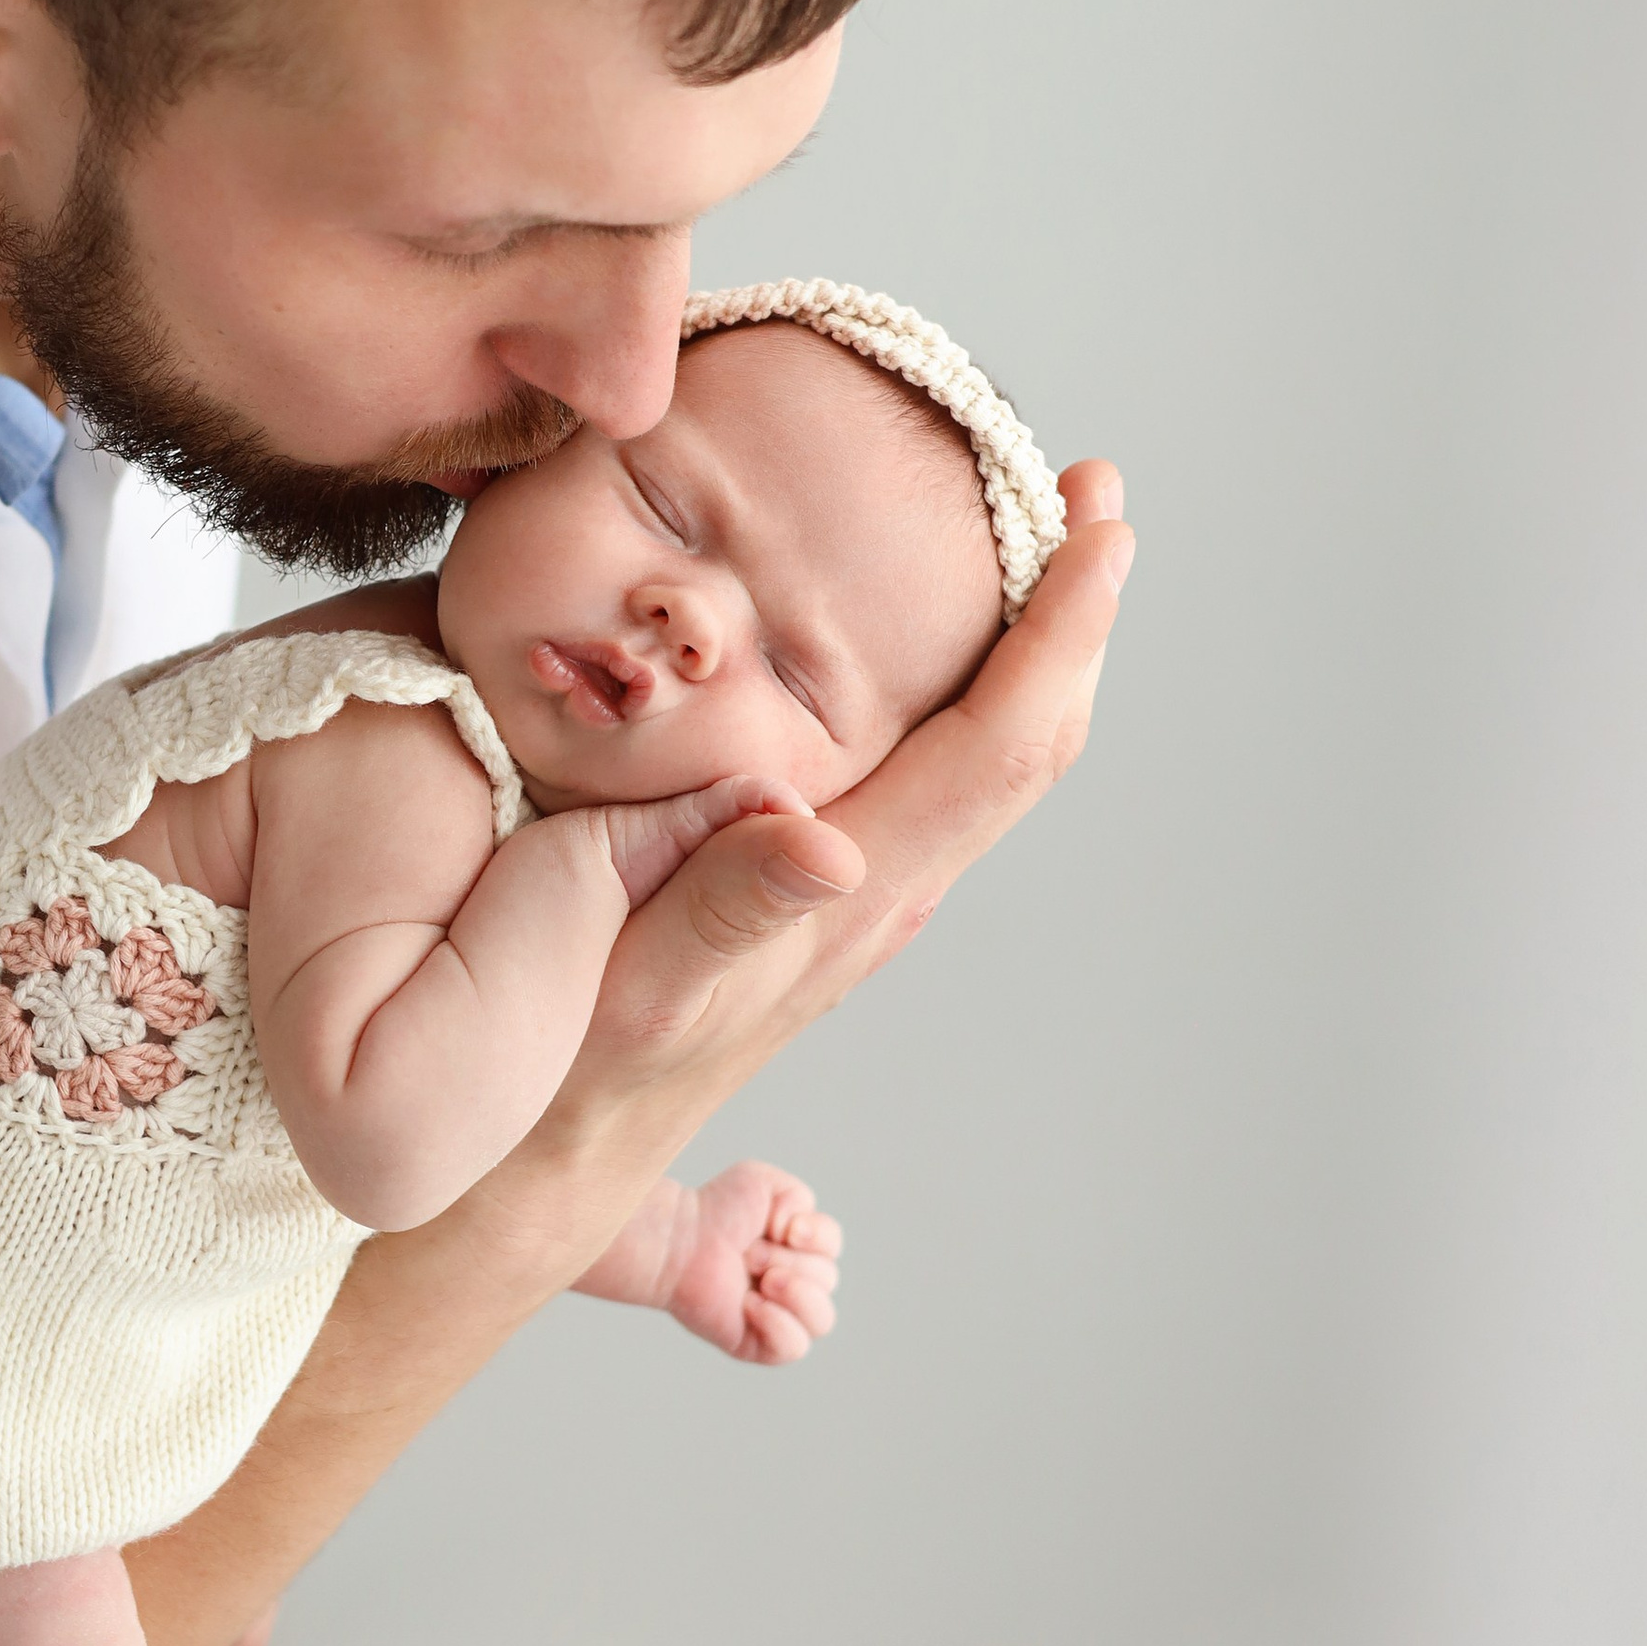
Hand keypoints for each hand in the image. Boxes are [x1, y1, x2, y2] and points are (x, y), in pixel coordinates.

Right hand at [528, 462, 1130, 1205]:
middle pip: (1023, 744)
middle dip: (1070, 613)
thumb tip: (832, 845)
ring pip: (983, 758)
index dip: (1063, 633)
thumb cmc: (571, 1065)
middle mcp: (877, 890)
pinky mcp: (819, 893)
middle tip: (1088, 491)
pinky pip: (927, 775)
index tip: (1099, 527)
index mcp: (851, 893)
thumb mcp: (635, 987)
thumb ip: (727, 907)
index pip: (1000, 749)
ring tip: (1035, 539)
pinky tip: (927, 641)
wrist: (547, 1154)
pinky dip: (959, 687)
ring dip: (1026, 648)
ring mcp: (854, 893)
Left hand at [657, 1162, 842, 1363]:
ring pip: (822, 1320)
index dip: (818, 1236)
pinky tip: (750, 1304)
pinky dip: (779, 1323)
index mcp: (797, 1250)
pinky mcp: (758, 1344)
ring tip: (761, 1280)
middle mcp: (792, 1284)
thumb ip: (800, 1197)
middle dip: (788, 1260)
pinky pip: (795, 1346)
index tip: (782, 1227)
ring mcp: (777, 1317)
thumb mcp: (765, 1182)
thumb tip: (801, 1236)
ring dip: (794, 1293)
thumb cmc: (715, 1211)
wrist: (679, 1241)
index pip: (832, 1247)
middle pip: (828, 1280)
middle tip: (748, 1253)